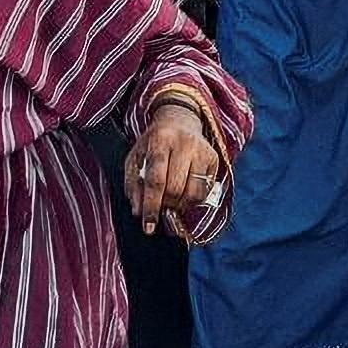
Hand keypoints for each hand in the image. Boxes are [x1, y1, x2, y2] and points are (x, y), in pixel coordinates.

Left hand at [123, 101, 221, 236]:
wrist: (179, 121)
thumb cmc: (153, 144)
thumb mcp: (136, 158)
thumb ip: (133, 185)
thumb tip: (138, 212)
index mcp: (160, 140)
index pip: (156, 180)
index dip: (151, 206)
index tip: (148, 227)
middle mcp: (184, 143)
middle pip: (175, 189)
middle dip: (165, 205)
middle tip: (159, 206)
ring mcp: (202, 150)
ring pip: (193, 193)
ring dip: (179, 205)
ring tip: (171, 200)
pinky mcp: (213, 158)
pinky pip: (205, 191)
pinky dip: (192, 200)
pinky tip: (183, 193)